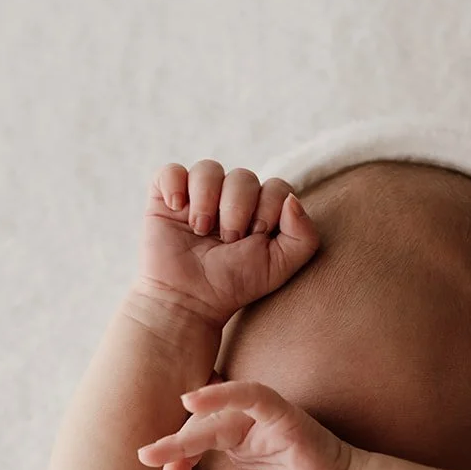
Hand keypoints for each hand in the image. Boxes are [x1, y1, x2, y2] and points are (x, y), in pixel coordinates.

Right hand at [133, 160, 319, 328]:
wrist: (189, 300)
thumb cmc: (234, 285)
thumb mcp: (279, 267)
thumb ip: (304, 236)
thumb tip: (291, 200)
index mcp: (260, 210)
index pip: (275, 187)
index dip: (268, 209)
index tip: (254, 238)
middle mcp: (230, 198)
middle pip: (243, 176)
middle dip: (238, 209)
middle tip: (227, 240)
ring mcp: (198, 196)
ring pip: (209, 169)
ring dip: (207, 200)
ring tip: (200, 229)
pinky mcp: (166, 197)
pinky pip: (171, 170)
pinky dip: (175, 184)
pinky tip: (177, 209)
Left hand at [136, 379, 365, 469]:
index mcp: (235, 443)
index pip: (193, 444)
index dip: (174, 463)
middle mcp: (245, 426)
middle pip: (197, 428)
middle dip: (173, 453)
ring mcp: (263, 419)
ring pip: (215, 415)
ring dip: (184, 434)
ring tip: (157, 450)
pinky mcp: (283, 415)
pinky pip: (251, 396)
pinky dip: (222, 394)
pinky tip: (192, 400)